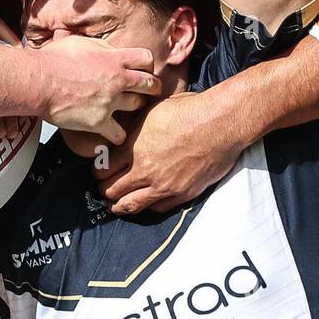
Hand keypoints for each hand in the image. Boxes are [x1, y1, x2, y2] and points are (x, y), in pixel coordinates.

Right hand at [34, 35, 160, 144]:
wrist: (38, 81)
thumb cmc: (53, 60)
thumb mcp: (81, 42)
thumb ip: (99, 47)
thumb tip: (107, 48)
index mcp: (113, 58)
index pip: (146, 58)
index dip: (146, 64)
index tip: (143, 68)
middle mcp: (117, 79)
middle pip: (150, 84)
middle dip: (152, 87)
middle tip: (149, 90)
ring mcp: (110, 101)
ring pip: (137, 106)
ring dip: (133, 107)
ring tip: (125, 108)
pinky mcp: (99, 121)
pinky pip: (119, 133)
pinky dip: (117, 135)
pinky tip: (113, 133)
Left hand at [96, 90, 244, 214]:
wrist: (220, 123)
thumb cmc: (189, 110)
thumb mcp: (152, 111)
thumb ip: (134, 128)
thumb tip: (123, 134)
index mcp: (133, 148)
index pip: (102, 169)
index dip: (97, 171)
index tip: (99, 170)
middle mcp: (144, 170)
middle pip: (111, 190)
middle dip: (104, 189)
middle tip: (103, 188)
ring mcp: (163, 185)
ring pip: (130, 205)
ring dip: (118, 205)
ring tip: (115, 204)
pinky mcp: (182, 194)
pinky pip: (156, 208)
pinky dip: (147, 207)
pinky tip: (145, 202)